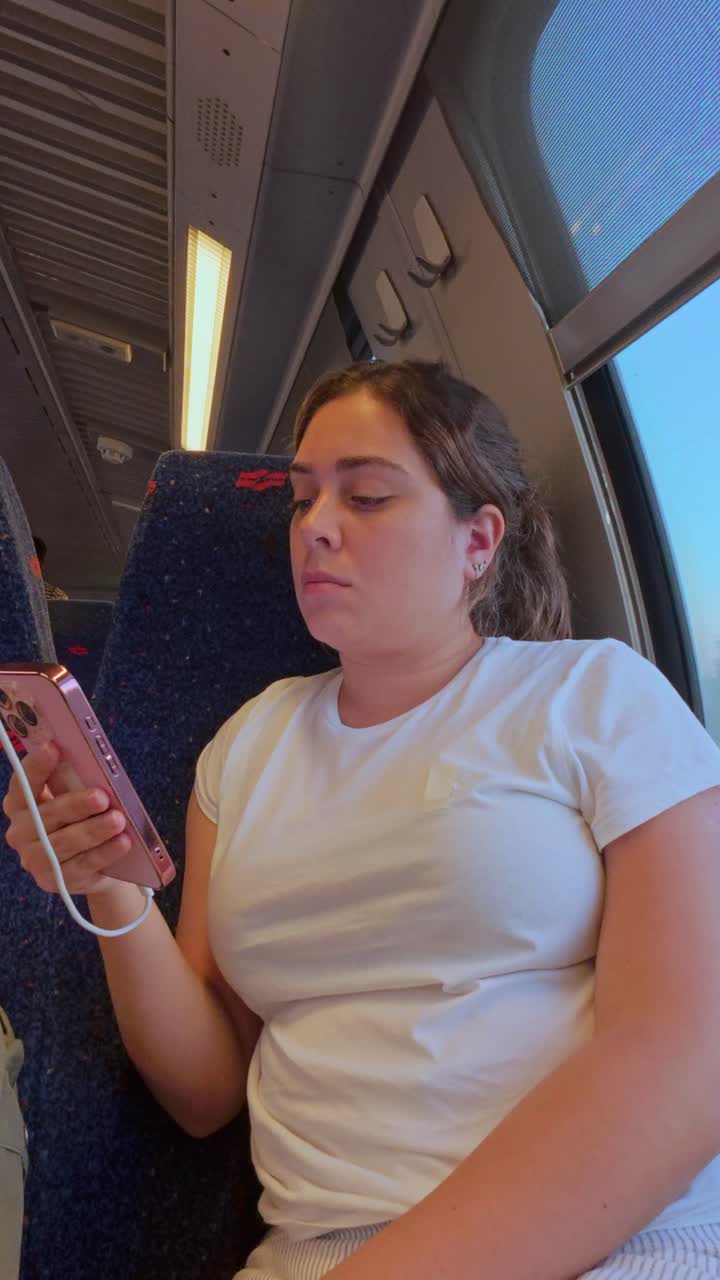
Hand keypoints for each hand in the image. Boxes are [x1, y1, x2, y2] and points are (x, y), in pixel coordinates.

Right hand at [2, 742, 130, 895]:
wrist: (98, 862)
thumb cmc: (85, 818)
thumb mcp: (78, 796)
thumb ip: (76, 781)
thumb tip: (90, 758)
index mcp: (20, 804)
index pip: (22, 783)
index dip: (36, 766)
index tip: (53, 747)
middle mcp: (20, 832)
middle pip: (44, 817)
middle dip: (74, 805)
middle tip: (101, 797)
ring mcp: (34, 860)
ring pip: (62, 844)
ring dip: (92, 831)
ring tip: (118, 820)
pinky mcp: (54, 881)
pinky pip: (80, 866)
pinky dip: (103, 853)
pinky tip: (122, 843)